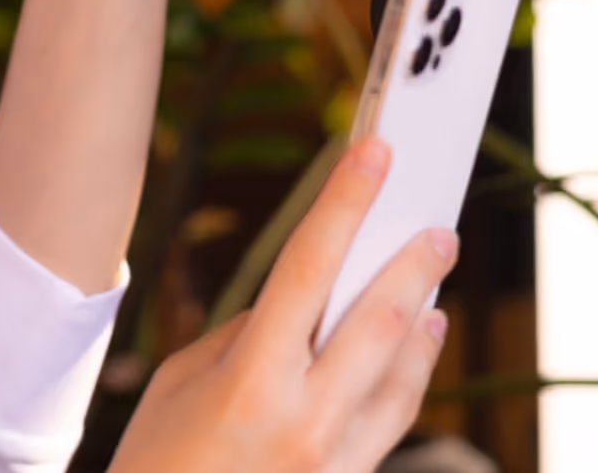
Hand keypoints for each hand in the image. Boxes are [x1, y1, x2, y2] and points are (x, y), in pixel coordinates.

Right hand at [106, 138, 456, 472]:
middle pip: (379, 319)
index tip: (376, 154)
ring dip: (422, 318)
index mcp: (250, 380)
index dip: (344, 203)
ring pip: (402, 373)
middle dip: (414, 266)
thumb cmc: (158, 461)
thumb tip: (295, 305)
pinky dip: (411, 372)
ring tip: (434, 282)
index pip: (307, 267)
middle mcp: (304, 418)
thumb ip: (240, 338)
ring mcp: (336, 458)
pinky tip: (419, 343)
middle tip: (439, 227)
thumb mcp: (177, 385)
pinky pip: (393, 416)